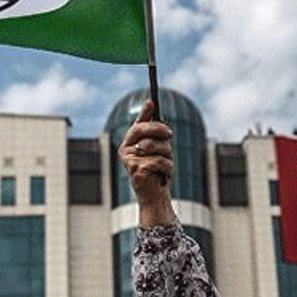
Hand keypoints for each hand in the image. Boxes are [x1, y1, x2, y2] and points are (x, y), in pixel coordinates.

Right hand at [120, 100, 174, 224]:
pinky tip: (163, 176)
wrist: (155, 195)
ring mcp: (129, 160)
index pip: (138, 124)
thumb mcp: (159, 150)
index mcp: (130, 142)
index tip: (152, 101)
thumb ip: (157, 135)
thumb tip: (158, 116)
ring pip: (156, 145)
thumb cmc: (158, 171)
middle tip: (170, 134)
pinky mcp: (136, 169)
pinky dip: (167, 168)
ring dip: (167, 154)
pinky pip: (159, 160)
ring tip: (165, 165)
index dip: (145, 112)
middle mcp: (126, 149)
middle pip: (144, 129)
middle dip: (161, 130)